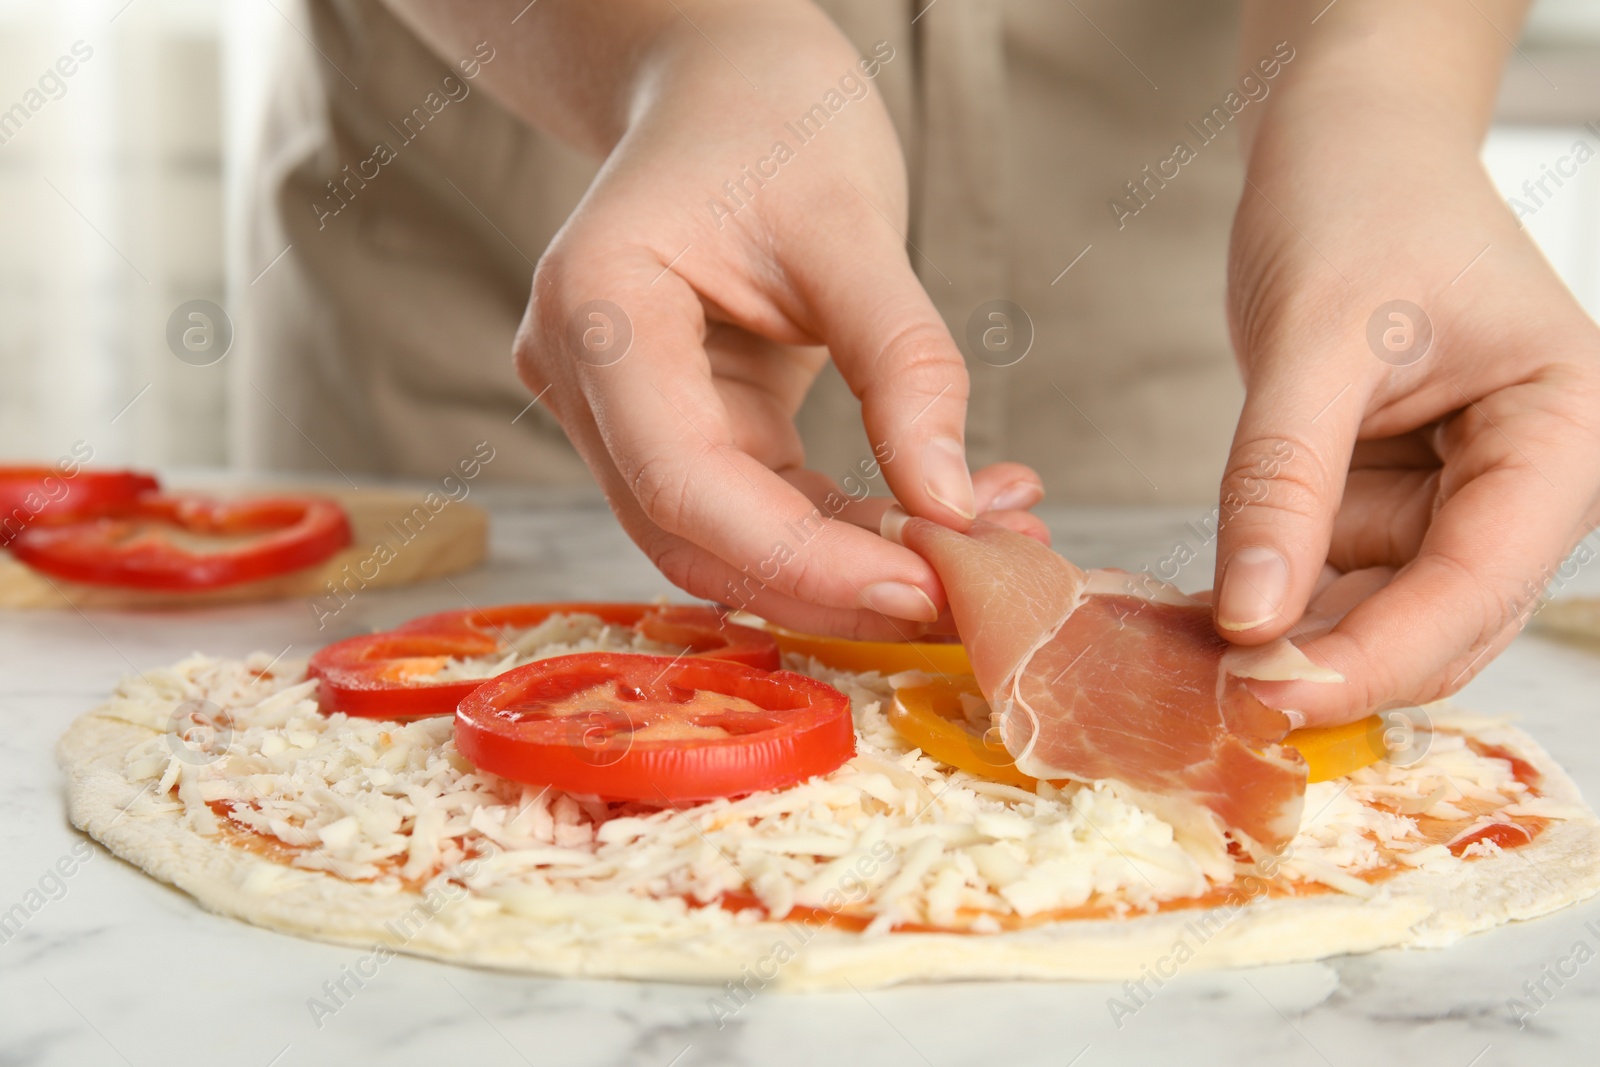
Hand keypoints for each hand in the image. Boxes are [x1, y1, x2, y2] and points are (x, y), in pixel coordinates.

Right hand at [511, 3, 1035, 637]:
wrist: (724, 83)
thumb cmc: (774, 114)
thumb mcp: (854, 222)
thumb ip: (904, 365)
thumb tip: (951, 508)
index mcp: (599, 306)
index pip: (682, 482)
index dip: (801, 559)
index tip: (924, 588)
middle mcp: (583, 373)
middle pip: (695, 536)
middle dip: (834, 585)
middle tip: (969, 597)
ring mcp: (617, 409)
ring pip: (727, 541)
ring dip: (853, 567)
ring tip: (982, 549)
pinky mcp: (674, 424)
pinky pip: (758, 506)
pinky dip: (847, 527)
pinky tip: (943, 513)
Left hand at [1213, 77, 1599, 723]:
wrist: (1344, 150)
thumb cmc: (1361, 203)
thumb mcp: (1316, 338)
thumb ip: (1284, 479)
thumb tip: (1253, 619)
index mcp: (1563, 437)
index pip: (1478, 586)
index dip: (1376, 658)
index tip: (1270, 696)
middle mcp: (1521, 487)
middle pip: (1437, 625)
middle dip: (1331, 668)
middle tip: (1214, 703)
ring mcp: (1450, 503)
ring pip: (1378, 620)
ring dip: (1291, 649)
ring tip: (1188, 668)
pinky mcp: (1382, 504)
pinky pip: (1328, 583)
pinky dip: (1268, 607)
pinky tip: (1195, 622)